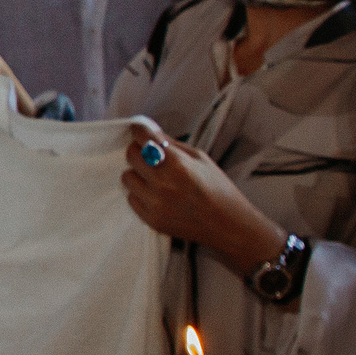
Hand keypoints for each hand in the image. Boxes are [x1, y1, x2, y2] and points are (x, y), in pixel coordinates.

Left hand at [119, 119, 290, 274]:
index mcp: (177, 164)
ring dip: (138, 173)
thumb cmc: (218, 189)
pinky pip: (131, 198)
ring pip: (127, 177)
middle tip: (150, 155)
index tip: (139, 129)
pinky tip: (157, 194)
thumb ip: (172, 144)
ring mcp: (155, 203)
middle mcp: (162, 183)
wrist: (228, 225)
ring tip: (155, 177)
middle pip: (131, 155)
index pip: (143, 137)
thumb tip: (150, 131)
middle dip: (139, 150)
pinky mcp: (151, 220)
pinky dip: (140, 193)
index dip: (139, 130)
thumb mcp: (200, 158)